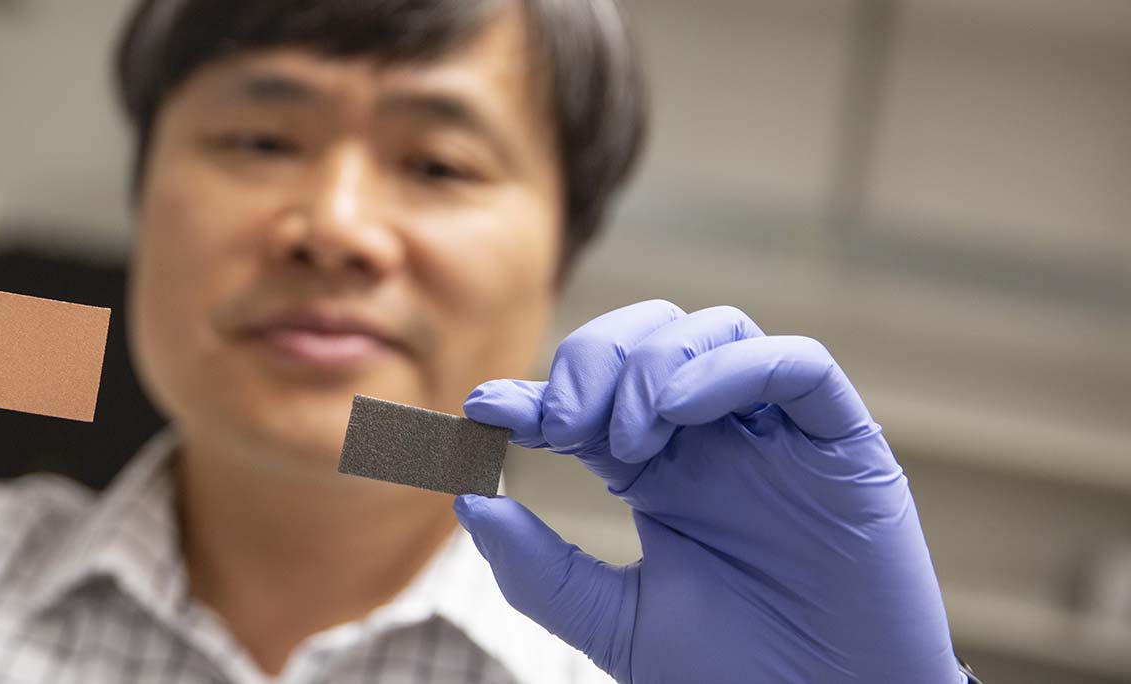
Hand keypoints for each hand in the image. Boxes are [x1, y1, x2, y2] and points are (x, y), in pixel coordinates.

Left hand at [454, 301, 960, 682]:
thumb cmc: (734, 675)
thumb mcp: (615, 624)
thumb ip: (542, 569)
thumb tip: (468, 501)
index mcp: (661, 473)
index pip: (591, 399)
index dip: (535, 392)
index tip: (483, 409)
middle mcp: (717, 441)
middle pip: (650, 339)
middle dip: (592, 360)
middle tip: (559, 423)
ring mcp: (780, 438)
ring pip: (717, 332)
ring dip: (653, 363)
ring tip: (621, 436)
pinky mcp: (844, 448)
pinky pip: (799, 368)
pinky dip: (733, 367)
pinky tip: (679, 410)